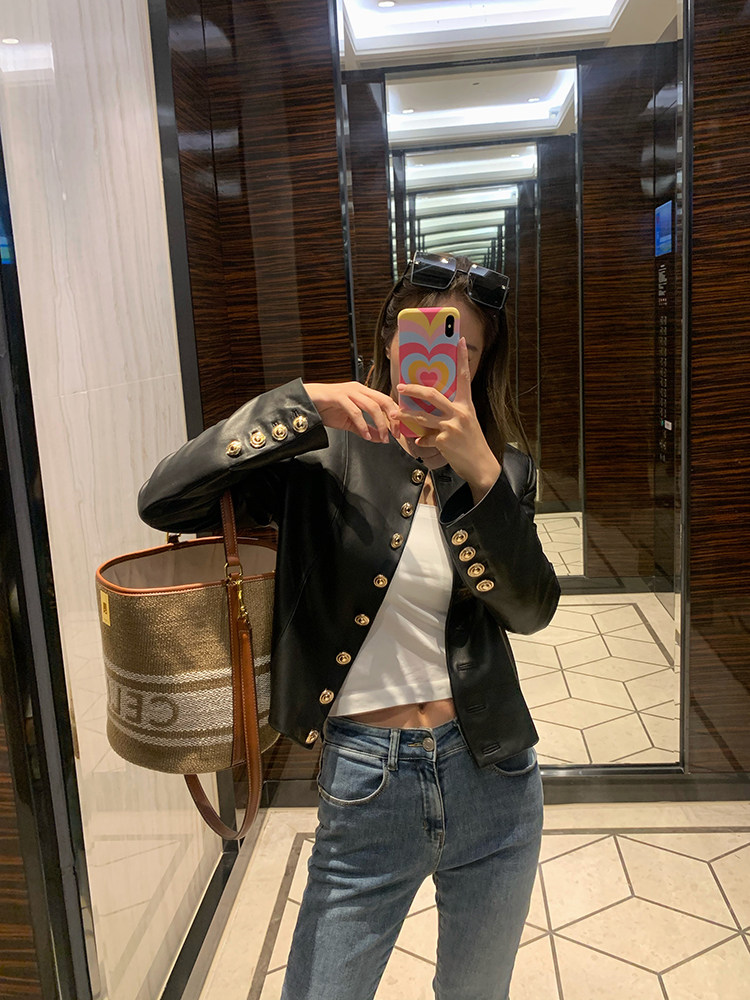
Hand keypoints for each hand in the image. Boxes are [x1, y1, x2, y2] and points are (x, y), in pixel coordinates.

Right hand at [304, 381, 399, 442]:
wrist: (305, 402)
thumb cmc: (326, 408)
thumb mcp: (349, 422)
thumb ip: (364, 429)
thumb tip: (379, 438)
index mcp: (363, 392)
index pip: (385, 401)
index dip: (395, 415)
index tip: (398, 431)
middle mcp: (358, 389)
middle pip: (383, 401)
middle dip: (392, 419)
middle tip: (395, 434)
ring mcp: (349, 392)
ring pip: (372, 406)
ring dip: (380, 424)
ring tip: (382, 438)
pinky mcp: (338, 397)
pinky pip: (355, 412)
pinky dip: (362, 425)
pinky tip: (365, 435)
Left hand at [397, 337, 500, 499]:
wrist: (481, 466)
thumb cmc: (472, 444)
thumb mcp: (467, 422)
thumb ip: (453, 411)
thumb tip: (434, 405)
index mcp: (466, 404)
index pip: (464, 376)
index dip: (462, 358)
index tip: (458, 340)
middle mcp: (460, 412)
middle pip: (433, 394)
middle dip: (414, 389)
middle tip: (401, 385)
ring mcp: (452, 426)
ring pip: (423, 415)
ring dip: (407, 414)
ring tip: (397, 412)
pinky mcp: (445, 440)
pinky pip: (426, 438)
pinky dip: (420, 441)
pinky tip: (418, 443)